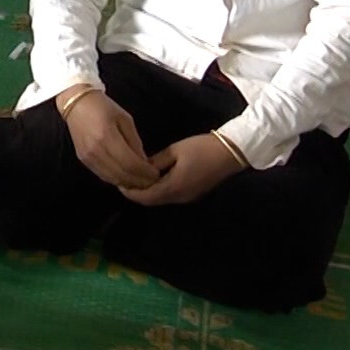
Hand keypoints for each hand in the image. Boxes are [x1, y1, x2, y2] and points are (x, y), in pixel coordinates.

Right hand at [58, 85, 158, 189]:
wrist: (76, 103)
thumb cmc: (103, 107)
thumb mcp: (125, 119)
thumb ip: (135, 141)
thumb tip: (145, 162)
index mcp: (107, 136)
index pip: (130, 163)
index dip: (145, 172)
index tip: (156, 174)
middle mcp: (96, 150)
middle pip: (122, 175)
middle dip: (139, 181)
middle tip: (152, 180)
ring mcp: (88, 157)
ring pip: (112, 179)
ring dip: (129, 183)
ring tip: (141, 181)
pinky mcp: (83, 160)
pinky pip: (103, 176)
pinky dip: (117, 179)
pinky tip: (126, 177)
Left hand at [120, 133, 243, 206]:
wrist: (231, 152)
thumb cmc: (202, 148)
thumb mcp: (175, 150)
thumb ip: (155, 161)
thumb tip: (139, 167)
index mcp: (173, 187)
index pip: (145, 196)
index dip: (129, 191)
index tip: (117, 180)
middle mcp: (179, 197)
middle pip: (151, 201)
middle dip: (135, 192)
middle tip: (122, 179)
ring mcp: (187, 197)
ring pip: (160, 199)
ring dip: (146, 192)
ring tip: (133, 178)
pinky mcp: (192, 194)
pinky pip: (169, 196)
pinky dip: (157, 190)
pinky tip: (151, 179)